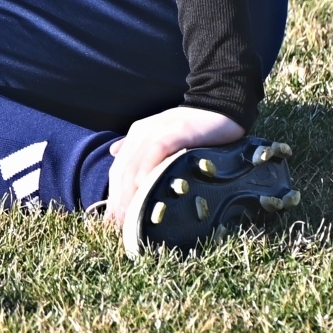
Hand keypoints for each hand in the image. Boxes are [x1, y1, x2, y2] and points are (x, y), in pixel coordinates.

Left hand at [104, 106, 244, 230]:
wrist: (219, 106)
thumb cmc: (192, 128)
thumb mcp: (162, 136)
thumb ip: (139, 147)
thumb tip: (114, 154)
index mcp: (136, 135)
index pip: (118, 169)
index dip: (114, 196)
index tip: (113, 220)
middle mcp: (141, 133)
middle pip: (122, 170)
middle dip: (119, 200)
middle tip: (120, 225)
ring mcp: (156, 131)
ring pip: (135, 164)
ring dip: (129, 192)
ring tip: (129, 215)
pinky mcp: (174, 131)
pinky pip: (155, 152)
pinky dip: (147, 169)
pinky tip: (143, 186)